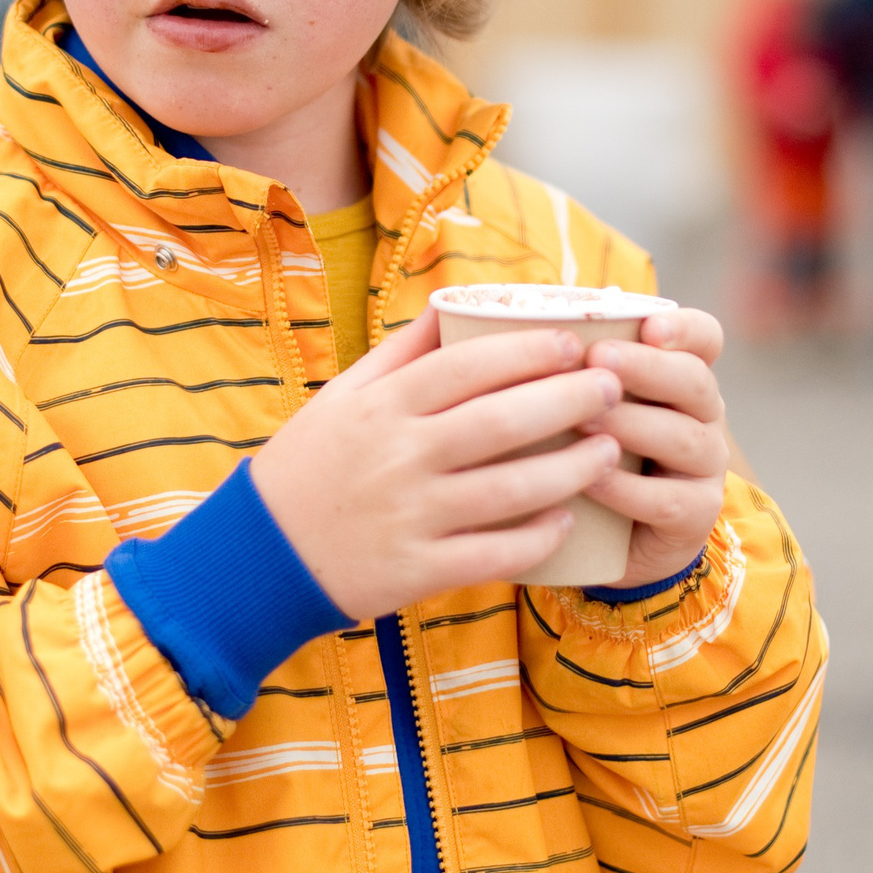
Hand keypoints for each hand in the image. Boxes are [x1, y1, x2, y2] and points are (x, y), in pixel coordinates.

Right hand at [250, 308, 624, 620]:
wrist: (258, 556)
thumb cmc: (310, 464)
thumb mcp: (342, 396)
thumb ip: (402, 352)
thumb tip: (454, 301)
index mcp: (380, 407)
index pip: (467, 366)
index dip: (528, 351)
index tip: (574, 341)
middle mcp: (398, 457)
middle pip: (501, 422)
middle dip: (569, 400)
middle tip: (614, 387)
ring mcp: (410, 517)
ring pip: (510, 489)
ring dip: (571, 469)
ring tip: (610, 450)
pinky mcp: (418, 571)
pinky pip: (494, 554)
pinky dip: (537, 538)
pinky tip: (569, 520)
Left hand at [582, 307, 732, 590]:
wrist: (604, 539)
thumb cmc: (584, 451)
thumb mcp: (584, 404)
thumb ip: (573, 369)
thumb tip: (519, 331)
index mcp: (680, 377)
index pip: (705, 339)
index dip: (684, 328)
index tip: (649, 326)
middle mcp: (703, 417)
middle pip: (695, 381)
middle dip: (646, 367)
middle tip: (598, 358)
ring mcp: (705, 468)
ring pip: (685, 438)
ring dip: (632, 424)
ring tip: (583, 419)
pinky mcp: (695, 516)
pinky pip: (667, 500)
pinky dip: (625, 488)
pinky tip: (588, 478)